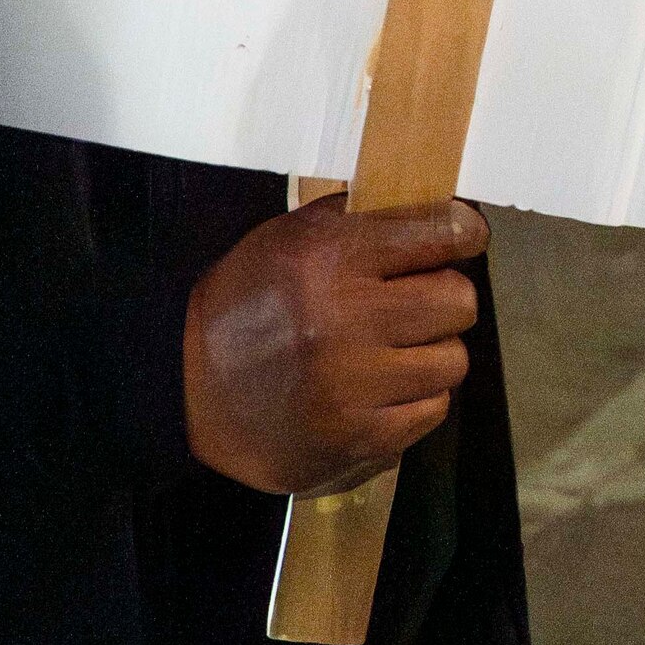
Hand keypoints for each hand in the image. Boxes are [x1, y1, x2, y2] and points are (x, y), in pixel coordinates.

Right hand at [183, 196, 487, 497]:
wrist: (183, 394)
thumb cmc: (243, 307)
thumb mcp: (285, 240)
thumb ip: (361, 222)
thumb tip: (444, 208)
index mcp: (326, 256)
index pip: (442, 232)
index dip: (461, 233)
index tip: (460, 238)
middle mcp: (343, 318)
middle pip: (459, 301)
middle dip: (442, 299)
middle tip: (411, 305)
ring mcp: (353, 384)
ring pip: (453, 361)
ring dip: (429, 355)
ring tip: (387, 352)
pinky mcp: (360, 436)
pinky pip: (433, 409)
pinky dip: (413, 400)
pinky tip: (376, 391)